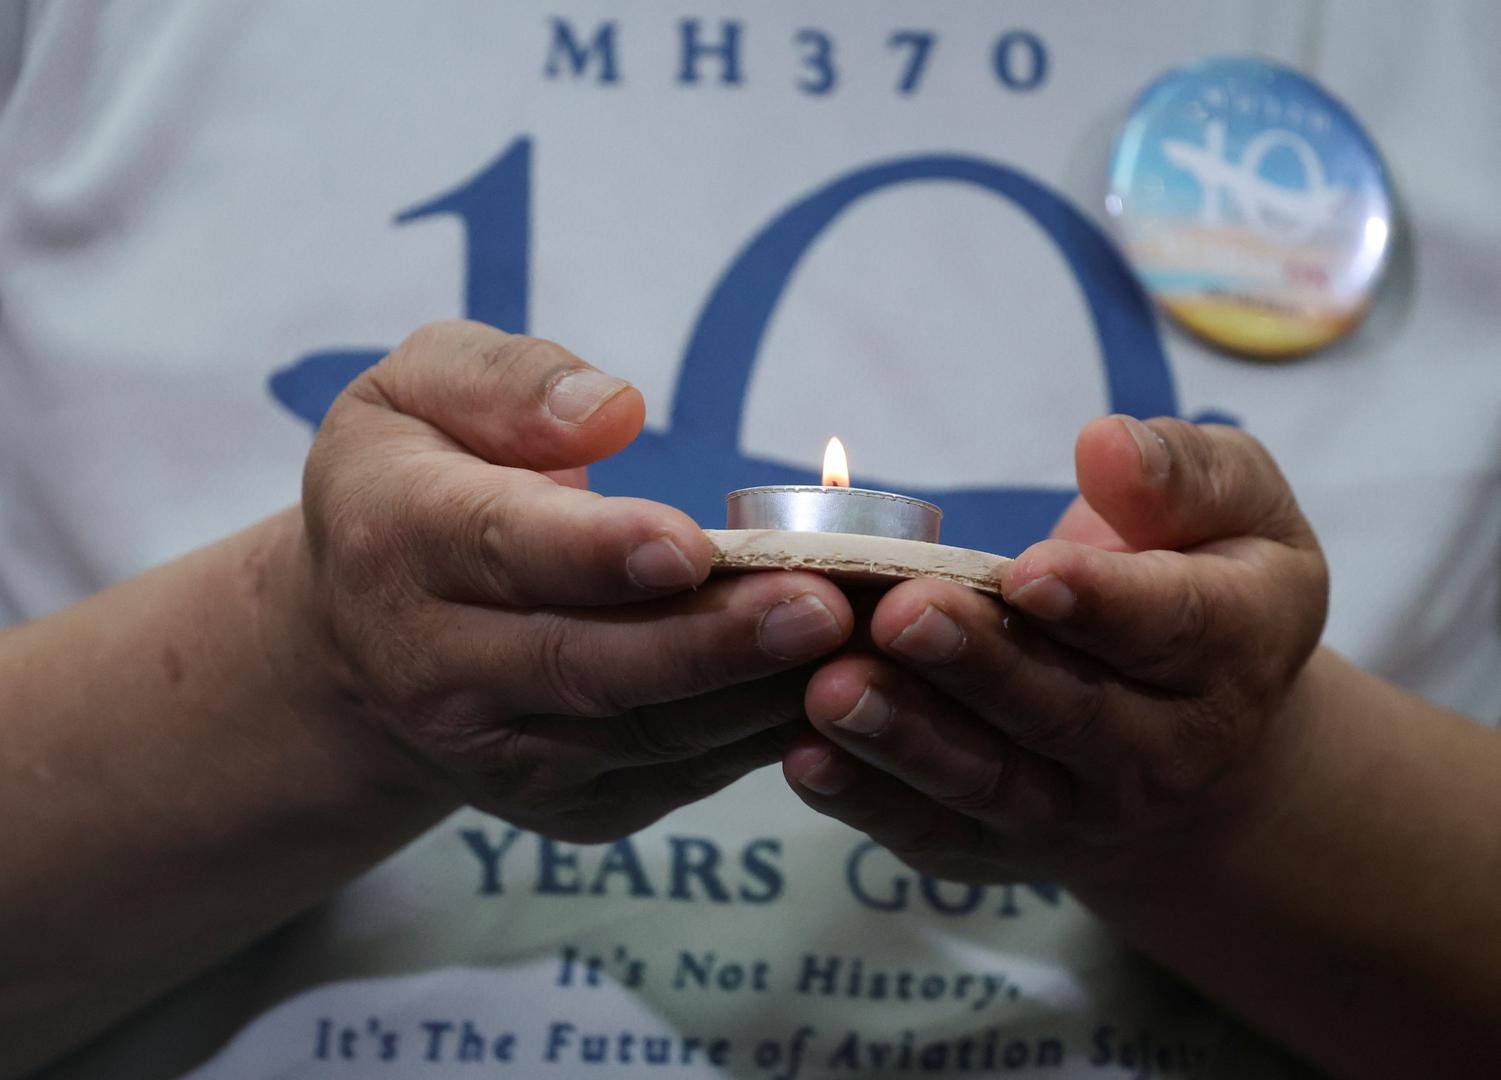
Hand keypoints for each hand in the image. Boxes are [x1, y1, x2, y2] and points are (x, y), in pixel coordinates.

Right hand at [292, 320, 853, 840]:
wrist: (364, 636)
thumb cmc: (413, 482)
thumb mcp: (415, 389)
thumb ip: (502, 381)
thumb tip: (613, 411)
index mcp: (400, 543)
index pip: (506, 550)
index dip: (598, 553)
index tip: (691, 544)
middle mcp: (438, 669)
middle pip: (590, 663)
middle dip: (714, 641)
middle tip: (827, 608)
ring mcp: (502, 754)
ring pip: (646, 734)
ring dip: (758, 694)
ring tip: (865, 645)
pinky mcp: (565, 805)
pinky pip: (675, 776)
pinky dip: (759, 738)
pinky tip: (834, 689)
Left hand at [782, 415, 1327, 887]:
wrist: (1203, 743)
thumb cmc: (1209, 584)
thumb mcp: (1243, 510)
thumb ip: (1187, 473)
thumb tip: (1105, 445)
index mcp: (1232, 649)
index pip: (1169, 627)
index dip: (1099, 602)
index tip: (1028, 571)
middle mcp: (1162, 750)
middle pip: (1065, 711)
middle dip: (977, 664)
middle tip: (901, 615)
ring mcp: (1077, 809)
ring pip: (989, 780)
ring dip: (905, 738)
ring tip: (832, 690)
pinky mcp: (1001, 846)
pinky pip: (933, 831)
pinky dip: (866, 802)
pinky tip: (804, 760)